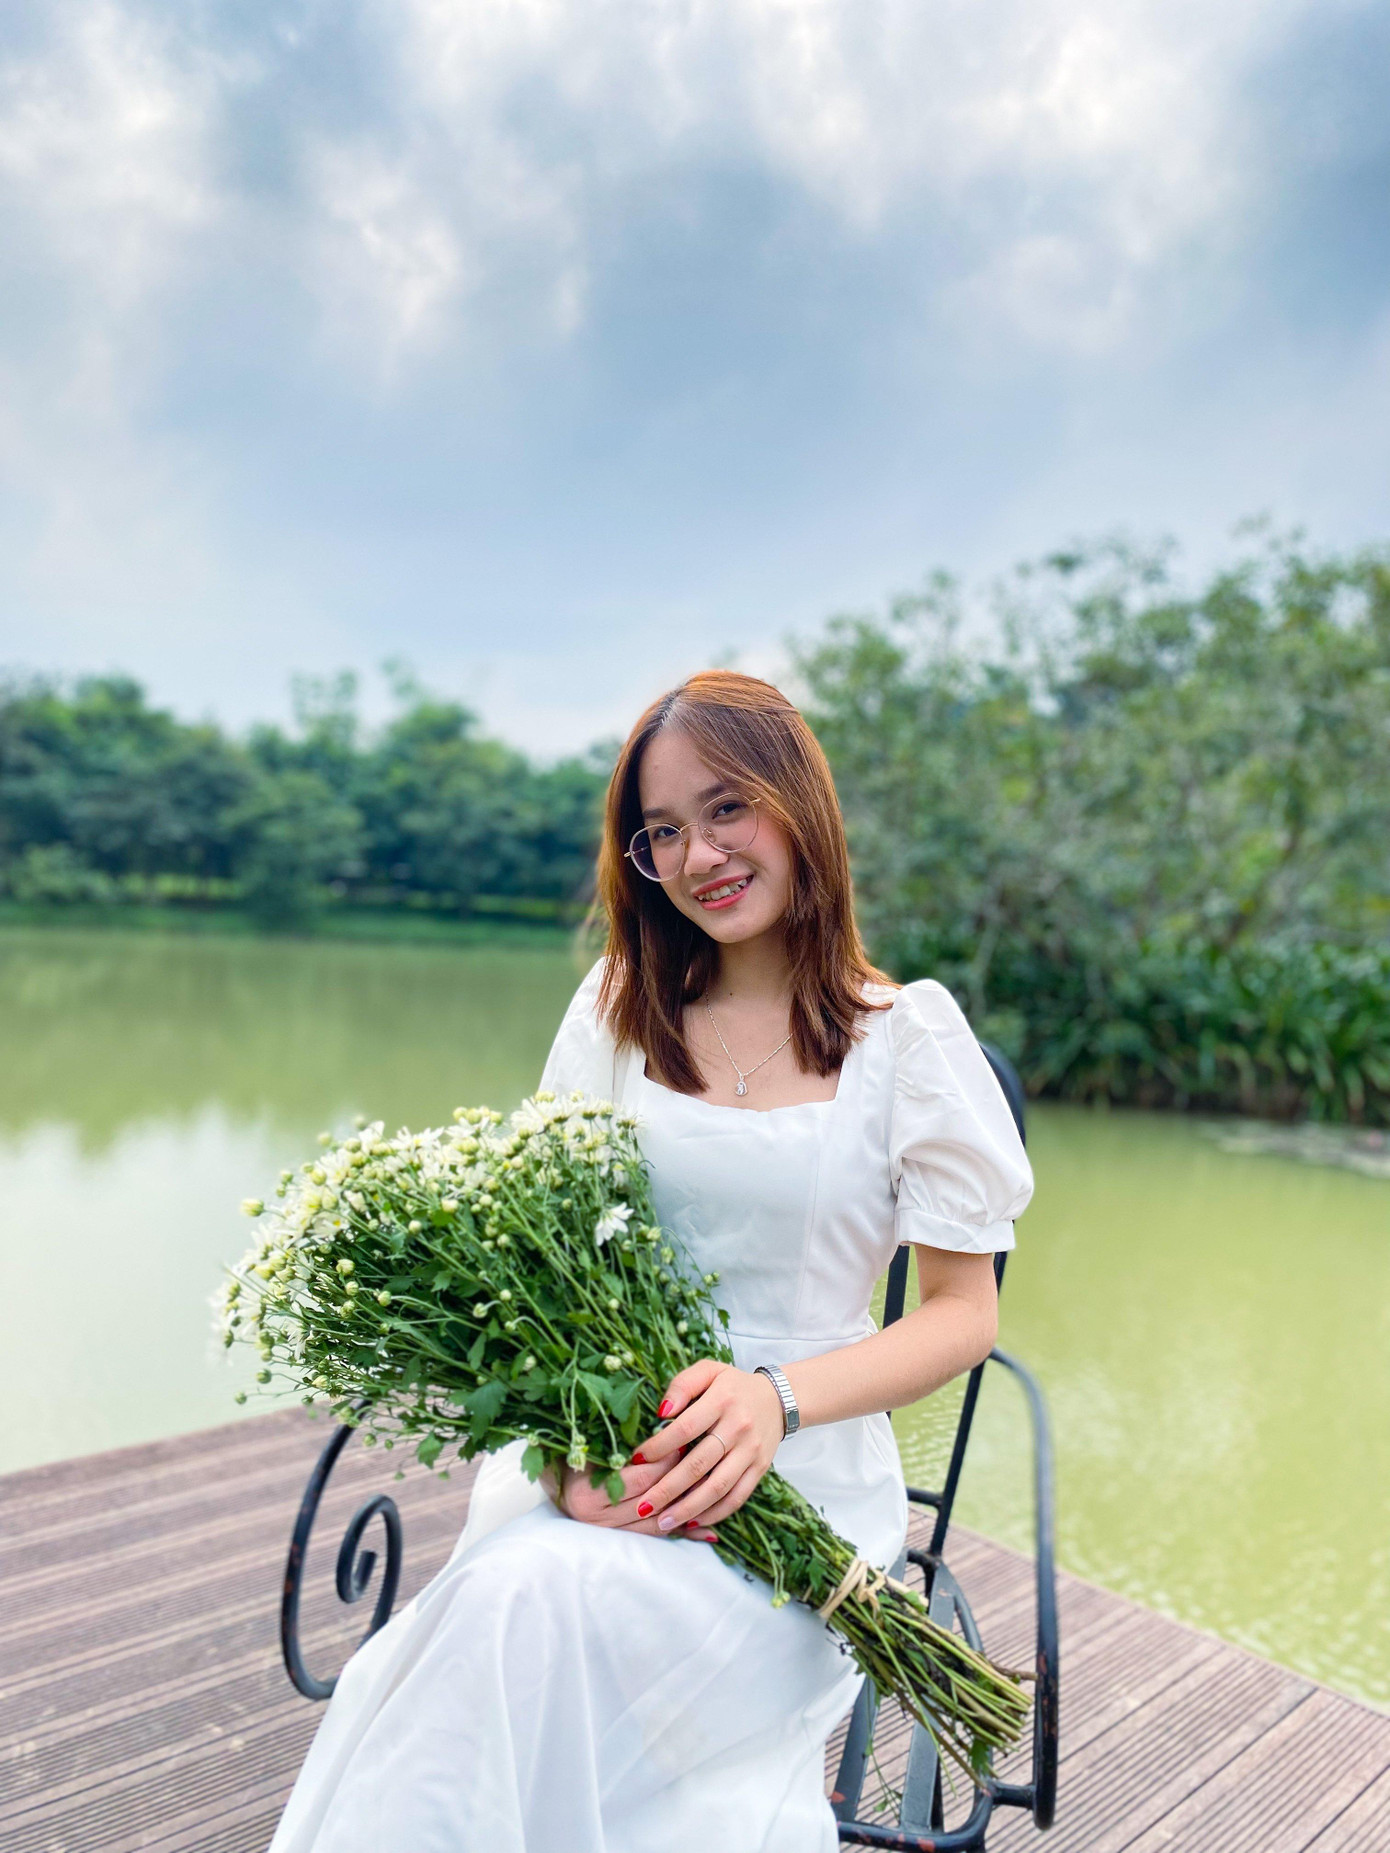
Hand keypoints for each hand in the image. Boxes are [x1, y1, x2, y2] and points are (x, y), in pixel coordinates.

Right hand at [557, 1451, 718, 1542]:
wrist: (554, 1476)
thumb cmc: (576, 1452)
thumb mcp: (593, 1443)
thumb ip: (622, 1439)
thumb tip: (666, 1423)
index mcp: (589, 1493)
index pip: (640, 1478)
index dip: (666, 1460)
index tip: (686, 1440)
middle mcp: (598, 1519)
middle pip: (652, 1502)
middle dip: (681, 1482)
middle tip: (705, 1461)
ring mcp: (608, 1533)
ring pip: (657, 1524)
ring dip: (687, 1510)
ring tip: (713, 1492)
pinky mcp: (619, 1539)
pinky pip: (657, 1537)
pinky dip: (683, 1533)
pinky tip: (708, 1532)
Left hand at [626, 1358, 784, 1536]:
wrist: (779, 1398)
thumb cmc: (733, 1386)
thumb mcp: (708, 1371)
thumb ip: (682, 1385)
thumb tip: (661, 1412)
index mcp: (722, 1400)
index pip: (684, 1428)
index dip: (659, 1446)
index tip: (636, 1459)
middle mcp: (738, 1427)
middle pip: (698, 1464)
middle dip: (667, 1489)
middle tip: (642, 1506)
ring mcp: (751, 1451)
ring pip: (718, 1486)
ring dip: (688, 1508)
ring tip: (663, 1522)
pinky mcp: (760, 1469)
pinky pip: (737, 1497)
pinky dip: (714, 1513)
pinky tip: (692, 1521)